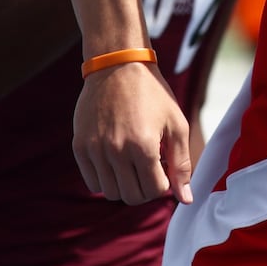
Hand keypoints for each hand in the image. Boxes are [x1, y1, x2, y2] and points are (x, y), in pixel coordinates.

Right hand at [72, 59, 193, 203]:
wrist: (118, 66)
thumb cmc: (152, 94)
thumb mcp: (176, 124)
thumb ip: (182, 163)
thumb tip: (186, 199)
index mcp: (143, 146)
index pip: (155, 190)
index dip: (164, 184)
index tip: (164, 168)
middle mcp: (116, 151)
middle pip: (131, 197)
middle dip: (145, 189)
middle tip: (149, 170)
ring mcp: (95, 149)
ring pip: (110, 193)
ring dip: (125, 186)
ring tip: (132, 165)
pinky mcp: (80, 146)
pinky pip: (92, 182)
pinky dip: (105, 179)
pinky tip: (116, 162)